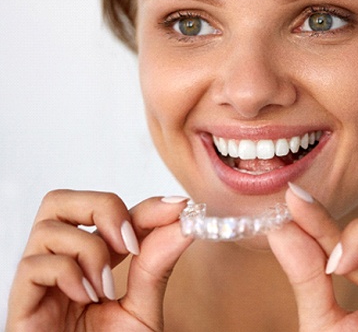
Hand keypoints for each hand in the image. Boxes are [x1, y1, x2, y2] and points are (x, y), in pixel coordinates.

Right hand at [6, 190, 192, 330]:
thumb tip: (184, 222)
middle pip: (61, 201)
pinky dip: (68, 274)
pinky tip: (86, 299)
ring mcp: (38, 285)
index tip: (179, 208)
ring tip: (106, 289)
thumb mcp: (143, 309)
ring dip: (90, 250)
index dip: (144, 205)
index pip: (110, 214)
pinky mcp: (20, 307)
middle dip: (102, 207)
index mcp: (92, 264)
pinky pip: (33, 265)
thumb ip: (157, 266)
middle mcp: (62, 267)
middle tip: (130, 243)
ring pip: (48, 226)